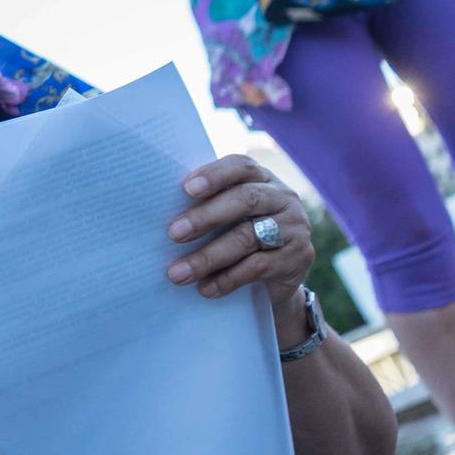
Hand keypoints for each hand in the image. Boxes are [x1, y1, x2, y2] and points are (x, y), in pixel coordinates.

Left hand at [164, 155, 313, 314]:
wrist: (277, 278)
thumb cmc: (238, 234)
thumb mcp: (227, 216)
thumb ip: (206, 204)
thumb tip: (154, 209)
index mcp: (261, 178)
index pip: (241, 166)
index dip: (214, 175)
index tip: (186, 189)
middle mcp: (283, 197)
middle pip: (244, 200)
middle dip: (205, 217)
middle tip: (173, 234)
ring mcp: (295, 227)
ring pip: (247, 238)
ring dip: (207, 257)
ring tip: (177, 273)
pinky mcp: (299, 257)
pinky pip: (258, 267)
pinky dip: (227, 279)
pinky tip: (204, 289)